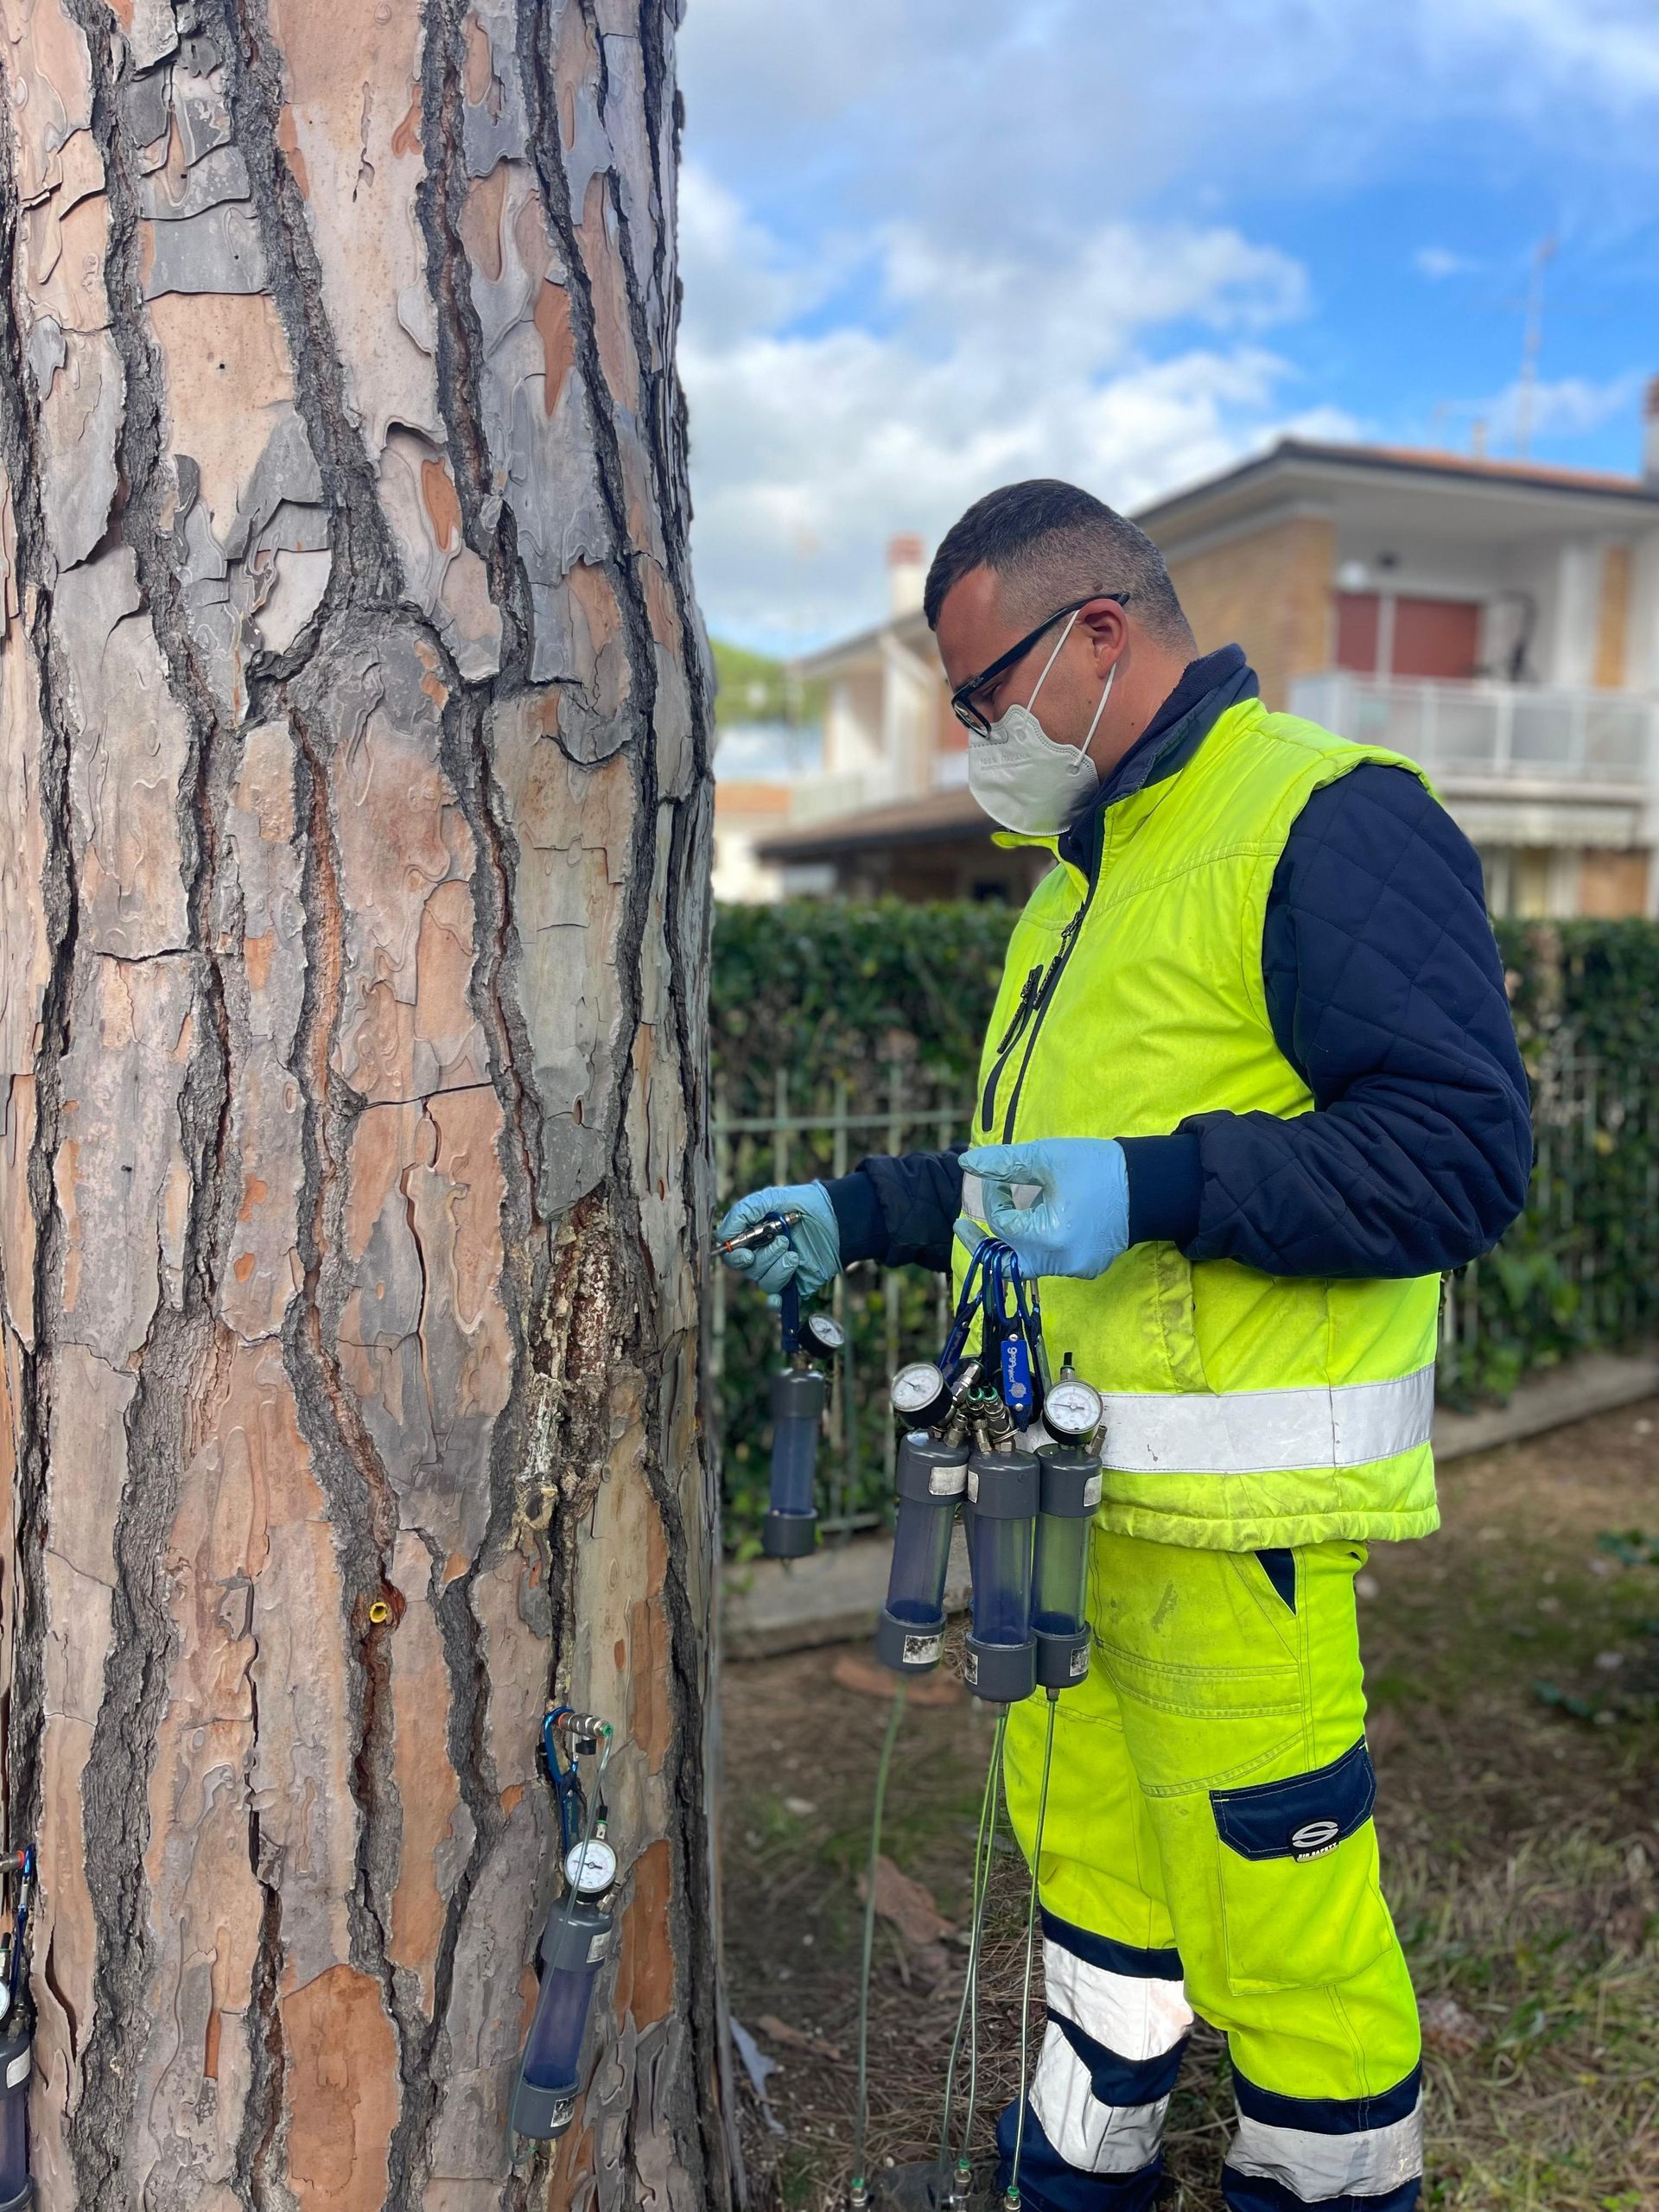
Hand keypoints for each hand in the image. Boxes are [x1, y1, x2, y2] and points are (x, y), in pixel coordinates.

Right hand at [715, 1183, 840, 1296]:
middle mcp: (762, 1257)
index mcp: (752, 1239)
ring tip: (795, 1254)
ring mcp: (778, 1272)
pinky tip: (782, 1297)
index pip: (732, 1254)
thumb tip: (723, 1235)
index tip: (747, 1253)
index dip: (735, 1256)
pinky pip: (778, 1302)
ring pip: (764, 1283)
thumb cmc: (801, 1204)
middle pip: (748, 1270)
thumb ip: (744, 1211)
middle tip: (784, 1242)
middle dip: (765, 1258)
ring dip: (778, 1269)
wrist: (836, 1216)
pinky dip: (776, 1304)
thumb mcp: (771, 1198)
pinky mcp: (795, 1286)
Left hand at [954, 1138, 1129, 1279]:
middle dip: (985, 1238)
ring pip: (1028, 1263)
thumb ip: (1004, 1163)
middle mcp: (1062, 1263)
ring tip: (1007, 1214)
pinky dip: (1036, 1244)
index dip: (993, 1200)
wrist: (1149, 1184)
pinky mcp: (1088, 1268)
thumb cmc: (1097, 1166)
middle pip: (1008, 1258)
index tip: (997, 1179)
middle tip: (960, 1226)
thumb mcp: (1046, 1157)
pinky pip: (1050, 1262)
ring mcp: (1077, 1269)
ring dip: (1013, 1239)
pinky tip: (1038, 1220)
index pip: (1002, 1225)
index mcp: (1050, 1237)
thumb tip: (966, 1163)